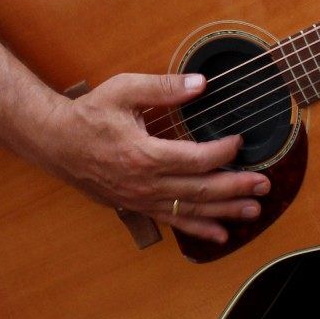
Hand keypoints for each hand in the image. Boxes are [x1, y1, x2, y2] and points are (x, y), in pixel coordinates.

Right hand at [40, 72, 265, 244]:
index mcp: (144, 154)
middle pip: (200, 190)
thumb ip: (164, 88)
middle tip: (264, 184)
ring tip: (253, 210)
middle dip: (235, 187)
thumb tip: (200, 83)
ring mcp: (141, 199)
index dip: (223, 152)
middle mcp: (145, 183)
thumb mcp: (124, 90)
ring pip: (190, 211)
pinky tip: (220, 235)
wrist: (55, 142)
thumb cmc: (89, 115)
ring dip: (224, 212)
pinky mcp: (136, 206)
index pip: (196, 159)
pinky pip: (172, 222)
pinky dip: (198, 229)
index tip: (240, 142)